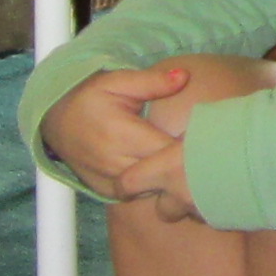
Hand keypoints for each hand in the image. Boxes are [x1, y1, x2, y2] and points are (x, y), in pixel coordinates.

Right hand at [37, 54, 275, 214]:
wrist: (55, 120)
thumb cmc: (91, 96)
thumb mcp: (117, 81)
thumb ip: (152, 82)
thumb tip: (184, 76)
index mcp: (122, 134)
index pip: (166, 152)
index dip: (192, 153)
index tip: (218, 146)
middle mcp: (115, 162)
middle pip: (161, 178)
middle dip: (188, 173)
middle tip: (220, 163)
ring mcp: (108, 181)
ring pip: (151, 193)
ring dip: (172, 186)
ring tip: (203, 175)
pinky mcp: (104, 192)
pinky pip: (137, 198)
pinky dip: (154, 193)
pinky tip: (175, 184)